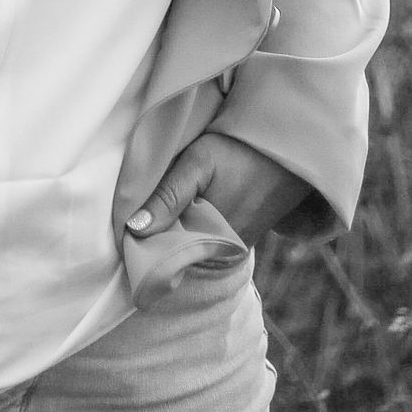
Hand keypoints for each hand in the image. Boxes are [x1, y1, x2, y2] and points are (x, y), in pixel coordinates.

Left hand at [125, 130, 320, 252]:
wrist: (285, 152)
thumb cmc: (239, 153)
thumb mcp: (198, 165)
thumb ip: (167, 197)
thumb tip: (133, 230)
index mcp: (210, 244)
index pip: (162, 259)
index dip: (140, 245)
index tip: (125, 227)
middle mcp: (221, 256)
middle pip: (173, 256)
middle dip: (154, 239)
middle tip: (139, 214)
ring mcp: (229, 252)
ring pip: (185, 250)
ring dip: (170, 234)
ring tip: (162, 209)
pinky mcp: (235, 244)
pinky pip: (201, 245)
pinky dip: (187, 231)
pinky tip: (183, 212)